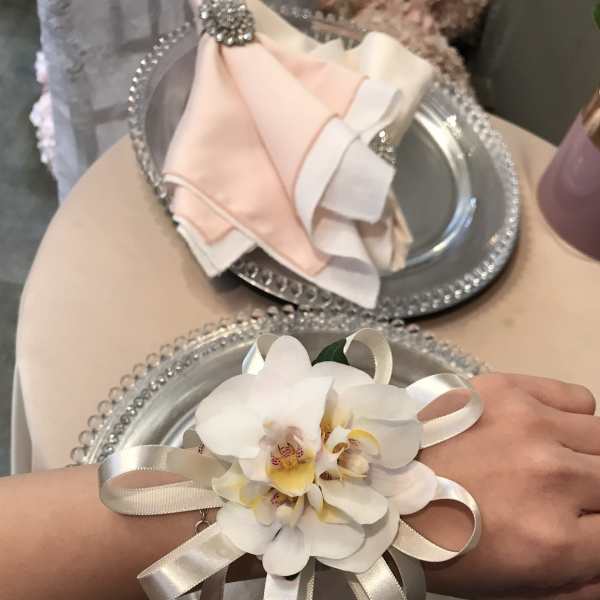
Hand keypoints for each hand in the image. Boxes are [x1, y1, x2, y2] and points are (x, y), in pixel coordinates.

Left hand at [406, 373, 599, 599]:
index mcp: (555, 539)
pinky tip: (541, 430)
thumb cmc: (443, 542)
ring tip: (555, 462)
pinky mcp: (507, 389)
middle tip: (569, 497)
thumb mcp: (514, 587)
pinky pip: (577, 398)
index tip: (587, 522)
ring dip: (589, 456)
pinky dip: (570, 417)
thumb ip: (581, 582)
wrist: (384, 484)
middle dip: (598, 495)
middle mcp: (553, 476)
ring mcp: (530, 425)